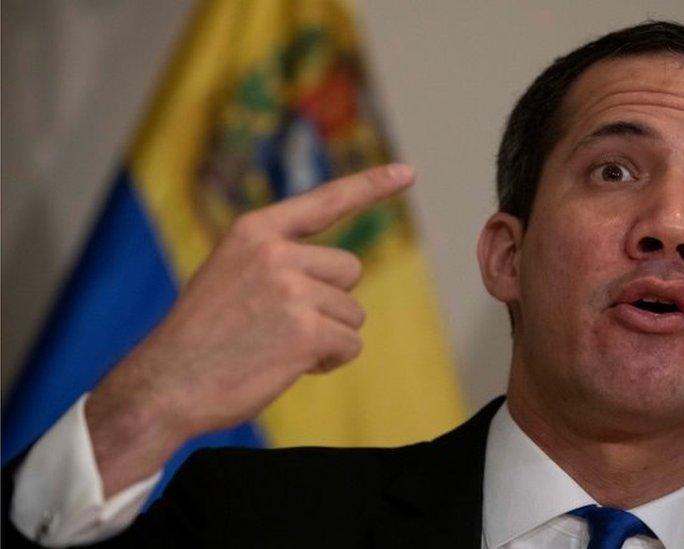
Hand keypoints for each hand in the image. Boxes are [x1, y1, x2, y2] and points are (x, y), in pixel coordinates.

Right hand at [85, 164, 414, 496]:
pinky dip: (330, 360)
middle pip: (350, 270)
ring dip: (328, 335)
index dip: (370, 186)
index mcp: (254, 232)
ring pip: (352, 312)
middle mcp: (276, 252)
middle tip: (284, 324)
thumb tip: (341, 273)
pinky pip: (350, 343)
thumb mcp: (229, 275)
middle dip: (331, 301)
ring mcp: (292, 290)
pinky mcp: (306, 330)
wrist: (166, 384)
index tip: (408, 172)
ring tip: (278, 347)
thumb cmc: (202, 337)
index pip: (324, 201)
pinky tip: (289, 366)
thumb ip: (277, 261)